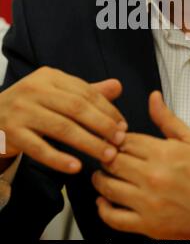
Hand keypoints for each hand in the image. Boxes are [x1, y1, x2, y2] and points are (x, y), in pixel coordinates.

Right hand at [0, 67, 127, 172]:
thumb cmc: (31, 105)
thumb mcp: (56, 92)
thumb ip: (86, 91)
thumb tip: (118, 86)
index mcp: (49, 77)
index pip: (85, 92)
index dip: (107, 109)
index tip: (123, 125)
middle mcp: (35, 90)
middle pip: (77, 108)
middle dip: (103, 125)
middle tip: (121, 141)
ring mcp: (22, 111)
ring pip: (62, 128)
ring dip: (89, 143)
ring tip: (108, 155)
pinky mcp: (12, 133)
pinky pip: (39, 148)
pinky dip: (59, 159)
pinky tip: (76, 167)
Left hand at [92, 91, 189, 239]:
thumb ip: (167, 119)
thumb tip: (153, 96)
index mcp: (163, 153)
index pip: (124, 140)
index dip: (117, 139)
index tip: (116, 141)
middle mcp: (153, 176)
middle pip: (111, 161)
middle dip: (106, 156)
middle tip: (106, 156)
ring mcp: (149, 203)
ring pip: (108, 187)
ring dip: (101, 180)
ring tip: (103, 175)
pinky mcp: (149, 225)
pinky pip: (114, 218)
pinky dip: (104, 210)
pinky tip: (104, 202)